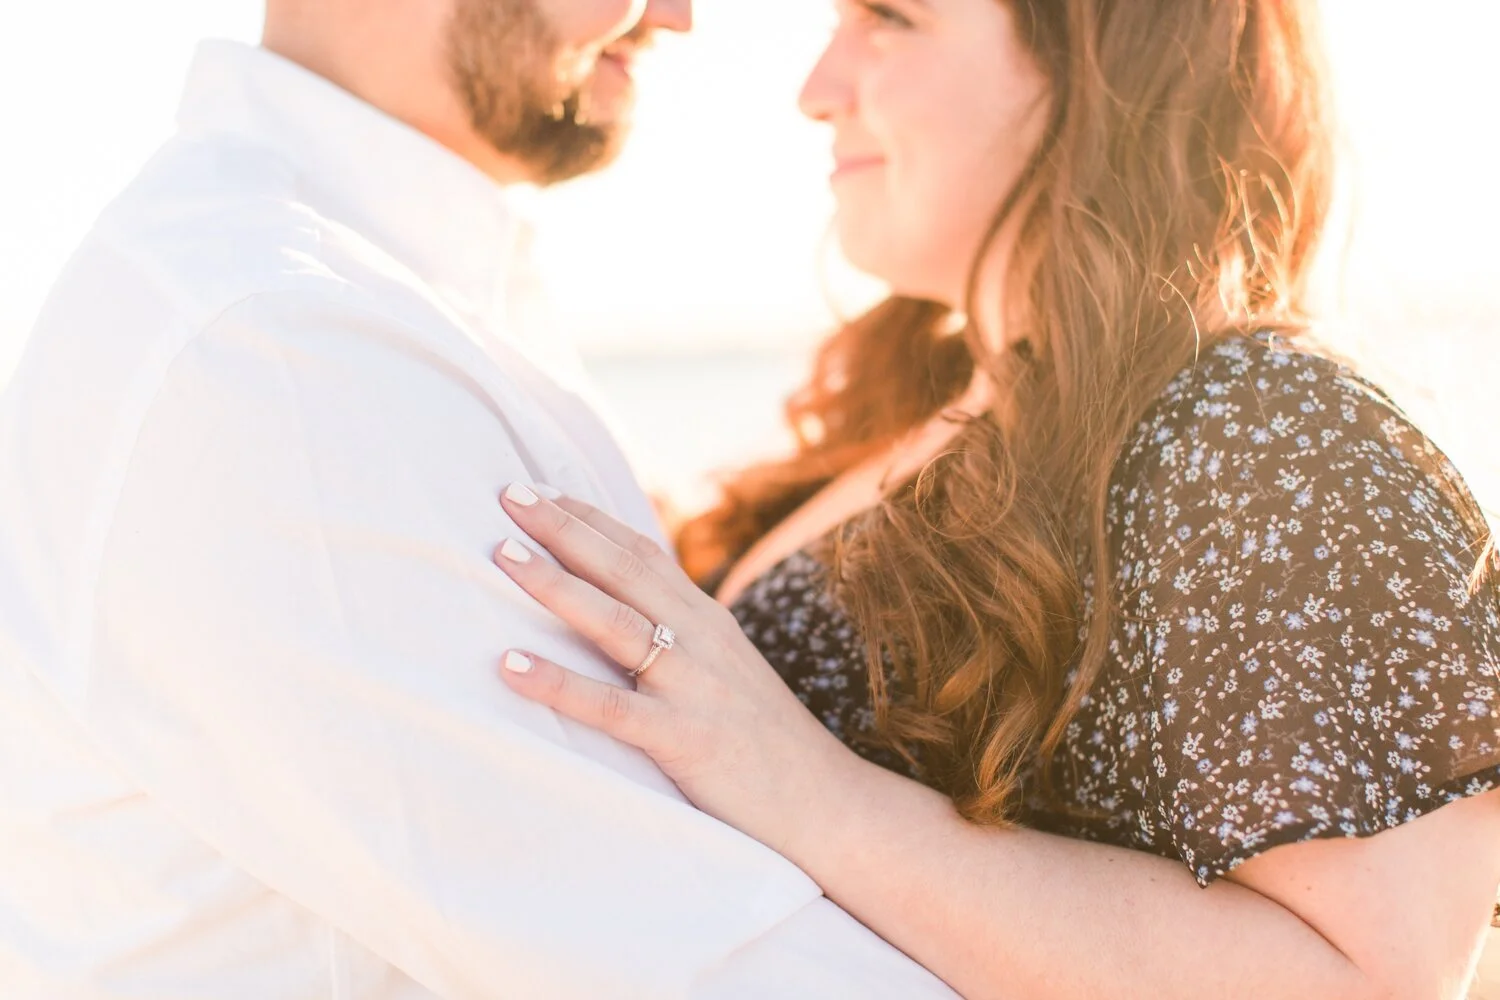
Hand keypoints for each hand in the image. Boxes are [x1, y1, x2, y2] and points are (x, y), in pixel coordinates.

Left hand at [491, 483, 855, 858]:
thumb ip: (678, 638)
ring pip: (615, 622)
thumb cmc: (762, 742)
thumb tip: (618, 616)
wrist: (825, 802)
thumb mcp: (723, 672)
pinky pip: (611, 708)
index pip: (641, 553)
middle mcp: (700, 638)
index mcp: (706, 620)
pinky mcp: (686, 739)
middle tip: (508, 495)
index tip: (535, 489)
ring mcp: (694, 686)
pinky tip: (510, 666)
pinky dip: (558, 683)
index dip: (587, 518)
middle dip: (562, 529)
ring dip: (554, 585)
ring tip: (501, 555)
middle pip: (622, 570)